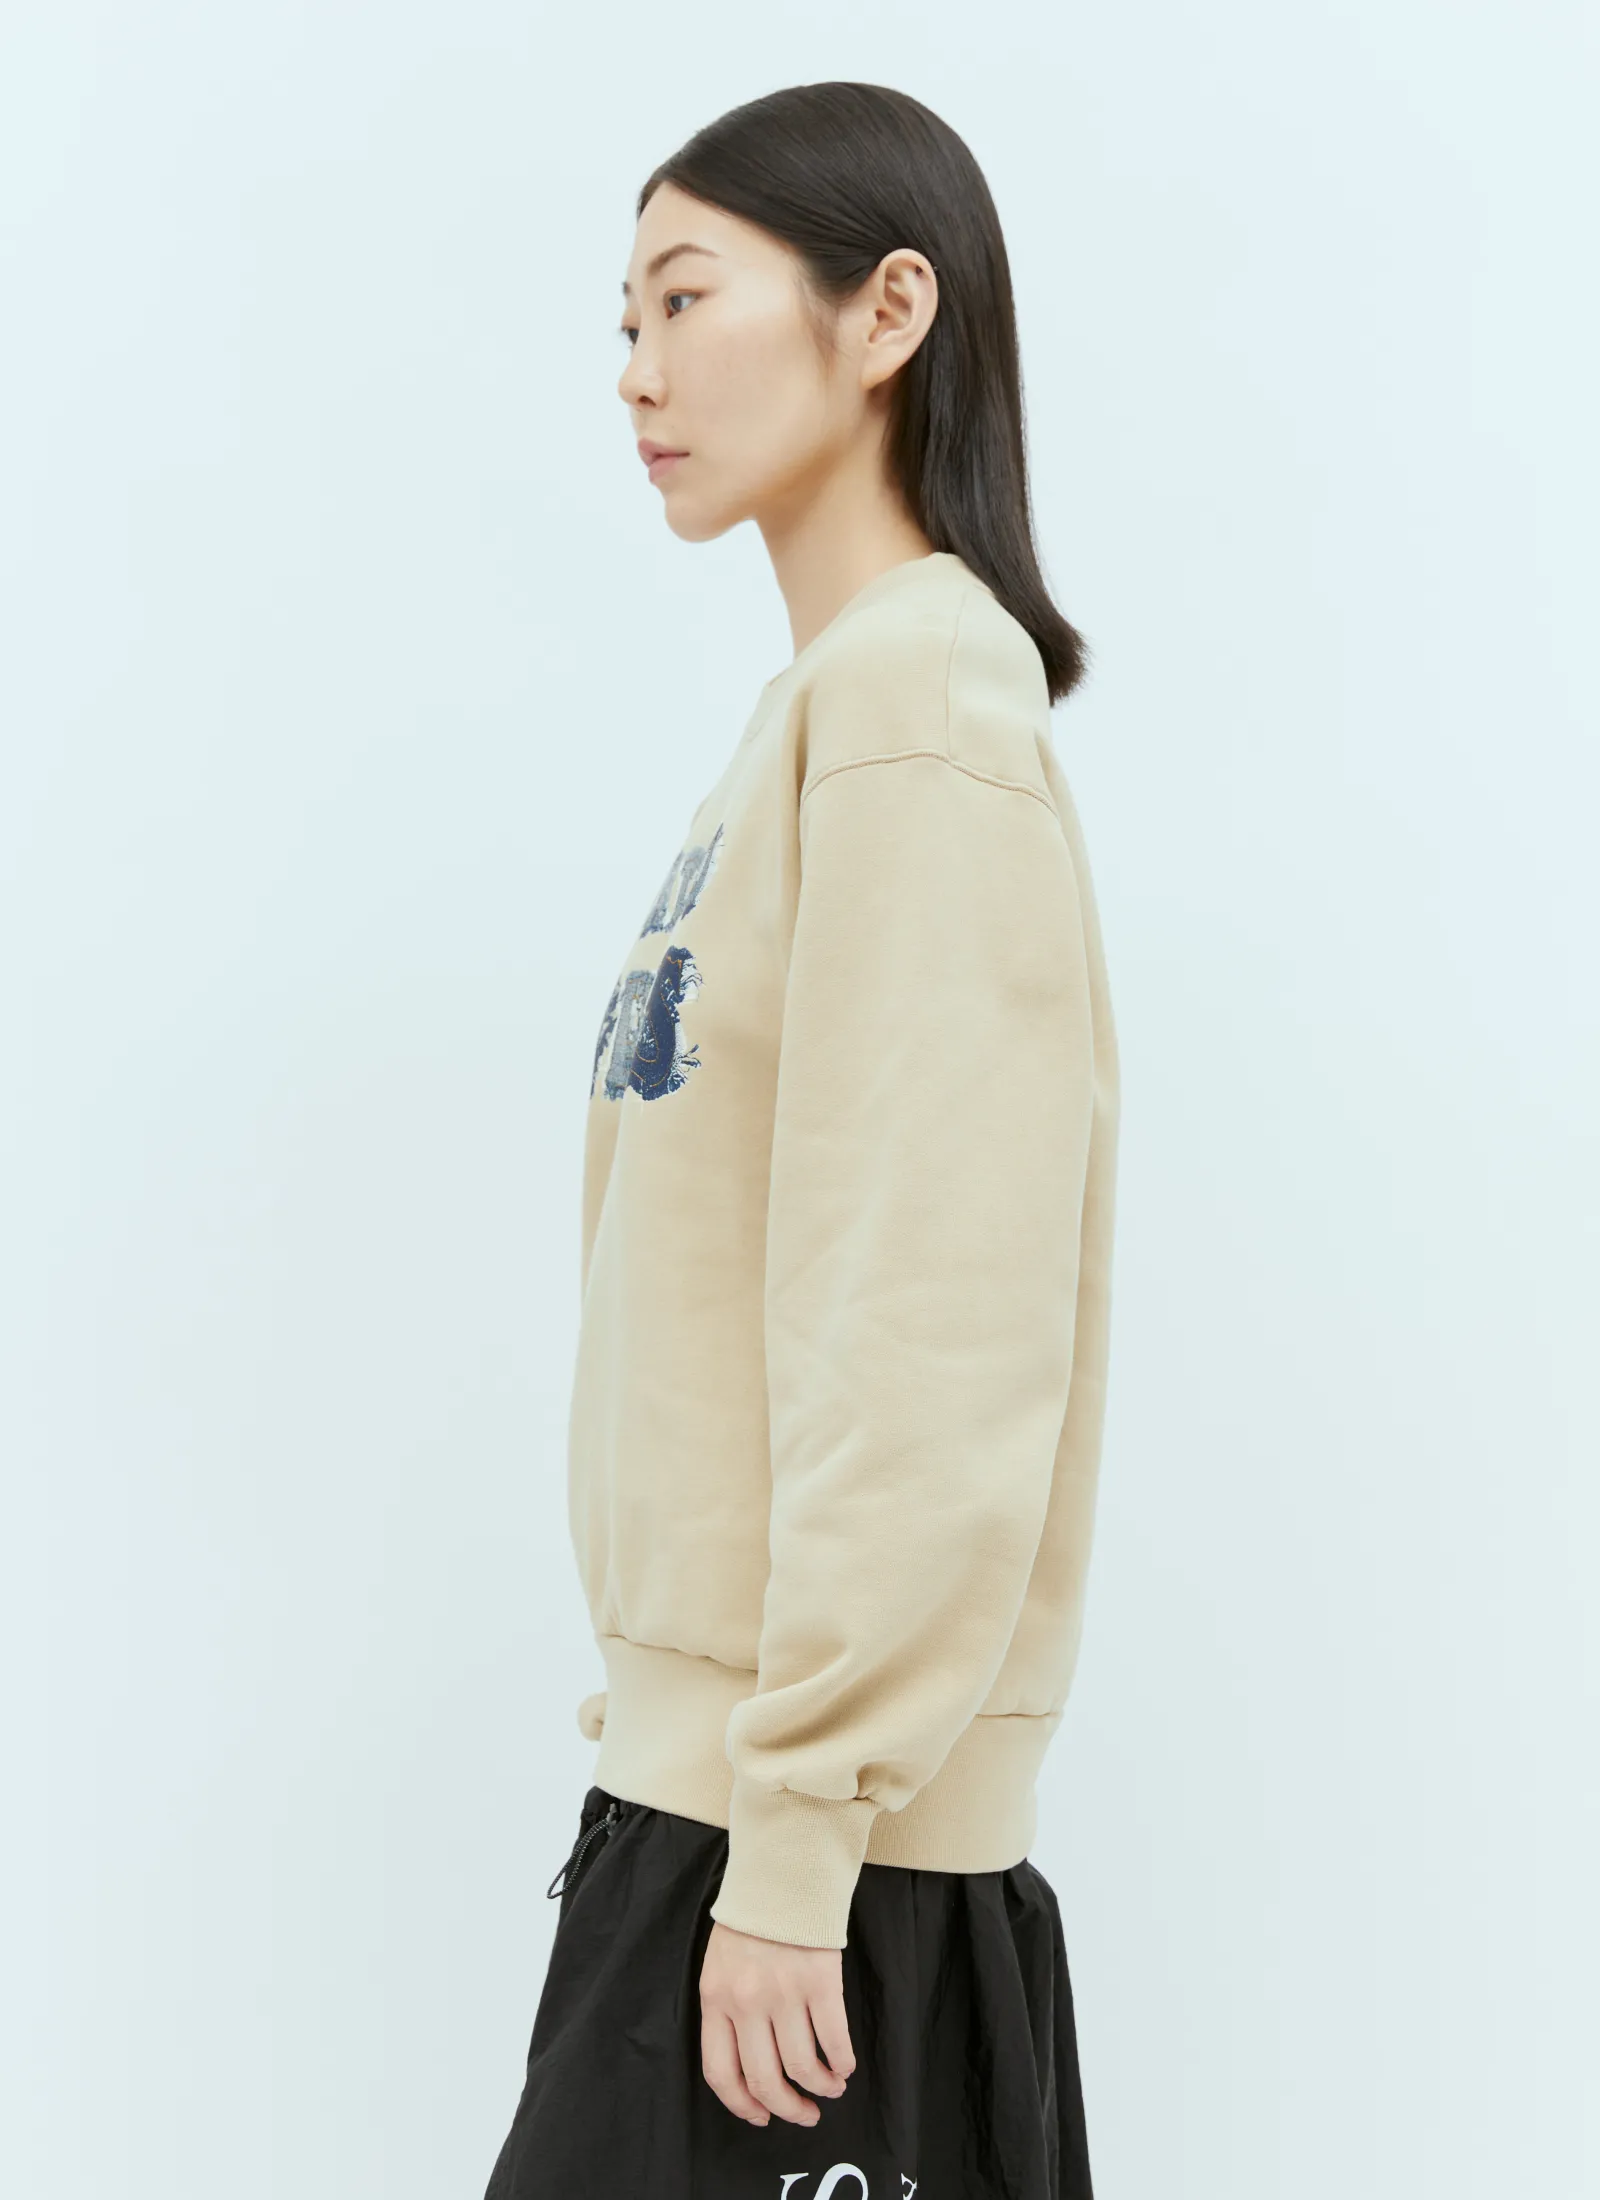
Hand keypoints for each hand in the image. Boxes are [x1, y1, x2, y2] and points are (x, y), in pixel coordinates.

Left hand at [699, 1919, 855, 2126]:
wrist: (781, 1874)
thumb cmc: (751, 1922)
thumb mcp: (720, 1964)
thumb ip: (727, 2010)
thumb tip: (749, 2066)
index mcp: (716, 1999)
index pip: (721, 2072)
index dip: (742, 2105)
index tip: (761, 2116)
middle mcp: (747, 2002)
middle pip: (765, 2079)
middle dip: (788, 2108)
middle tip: (805, 2115)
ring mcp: (784, 1992)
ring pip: (801, 2065)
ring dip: (820, 2086)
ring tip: (831, 2087)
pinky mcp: (819, 1980)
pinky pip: (833, 2038)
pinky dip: (841, 2060)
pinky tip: (844, 2064)